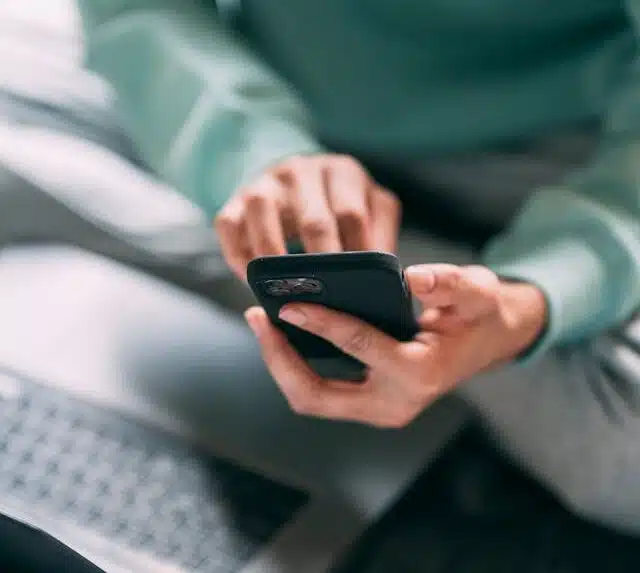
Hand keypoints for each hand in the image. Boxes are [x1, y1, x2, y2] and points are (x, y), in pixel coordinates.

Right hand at [215, 154, 400, 279]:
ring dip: (273, 260)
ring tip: (284, 293)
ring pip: (263, 215)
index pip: (352, 215)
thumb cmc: (336, 203)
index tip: (358, 289)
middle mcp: (302, 170)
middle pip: (313, 220)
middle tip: (326, 301)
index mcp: (342, 172)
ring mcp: (266, 182)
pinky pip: (229, 225)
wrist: (294, 178)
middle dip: (320, 266)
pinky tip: (251, 280)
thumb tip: (386, 279)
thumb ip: (380, 236)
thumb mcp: (369, 208)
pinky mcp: (236, 197)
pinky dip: (238, 256)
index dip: (356, 256)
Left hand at [244, 264, 546, 427]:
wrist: (487, 343)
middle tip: (258, 318)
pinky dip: (297, 368)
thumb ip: (451, 284)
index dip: (320, 323)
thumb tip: (413, 278)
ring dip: (282, 365)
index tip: (288, 303)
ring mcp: (379, 409)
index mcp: (419, 374)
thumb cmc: (478, 315)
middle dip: (280, 359)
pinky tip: (286, 335)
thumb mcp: (477, 292)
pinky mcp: (369, 404)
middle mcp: (394, 403)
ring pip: (312, 399)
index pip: (358, 346)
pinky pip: (321, 393)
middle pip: (316, 395)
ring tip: (263, 324)